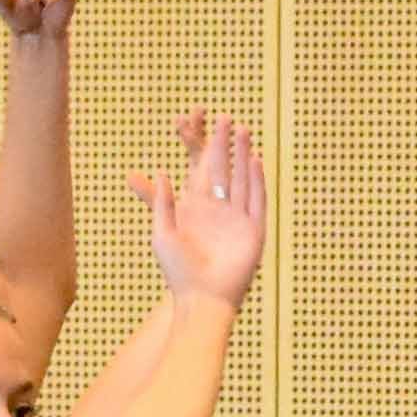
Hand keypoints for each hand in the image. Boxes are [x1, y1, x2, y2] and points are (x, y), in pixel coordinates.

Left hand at [143, 112, 266, 304]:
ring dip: (243, 156)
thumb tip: (160, 172)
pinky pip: (256, 200)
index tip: (199, 124)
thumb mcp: (161, 232)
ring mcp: (238, 219)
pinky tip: (255, 162)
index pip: (200, 170)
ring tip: (244, 132)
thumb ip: (161, 202)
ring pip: (241, 180)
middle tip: (227, 118)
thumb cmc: (178, 271)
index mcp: (196, 208)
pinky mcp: (253, 230)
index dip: (201, 148)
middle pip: (224, 169)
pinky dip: (256, 181)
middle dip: (226, 145)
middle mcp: (219, 210)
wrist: (202, 297)